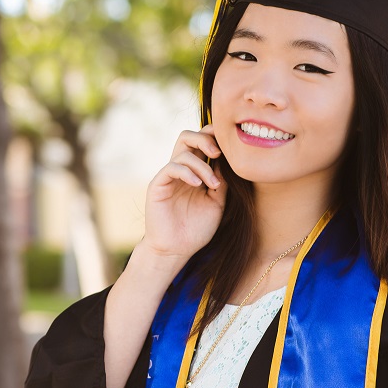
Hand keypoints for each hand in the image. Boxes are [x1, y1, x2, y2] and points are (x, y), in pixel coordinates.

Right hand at [139, 124, 226, 263]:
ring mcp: (168, 177)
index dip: (214, 138)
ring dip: (202, 165)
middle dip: (205, 138)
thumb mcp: (217, 203)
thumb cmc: (197, 230)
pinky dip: (187, 172)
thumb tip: (228, 161)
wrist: (177, 251)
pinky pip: (171, 167)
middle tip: (218, 154)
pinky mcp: (158, 185)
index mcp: (195, 172)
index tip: (229, 150)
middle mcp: (181, 170)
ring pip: (182, 151)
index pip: (201, 143)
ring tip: (212, 185)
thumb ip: (222, 181)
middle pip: (187, 137)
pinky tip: (198, 185)